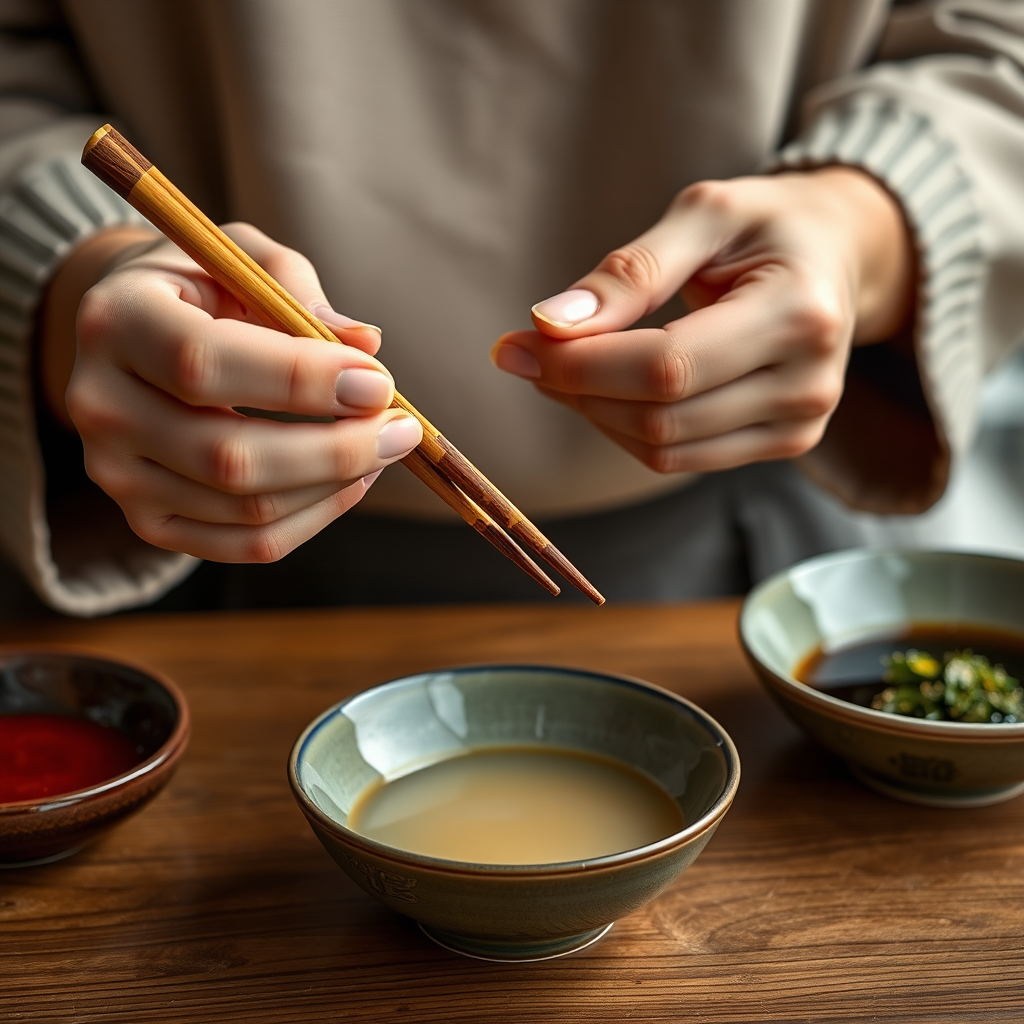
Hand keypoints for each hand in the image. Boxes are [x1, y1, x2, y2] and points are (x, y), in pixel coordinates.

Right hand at [52, 223, 421, 561]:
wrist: (134, 336)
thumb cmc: (204, 287)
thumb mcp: (244, 259)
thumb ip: (300, 294)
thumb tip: (367, 348)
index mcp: (117, 321)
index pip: (204, 364)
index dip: (302, 380)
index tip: (379, 383)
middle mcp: (100, 405)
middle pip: (230, 457)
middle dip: (337, 449)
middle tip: (403, 429)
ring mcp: (117, 474)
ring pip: (248, 507)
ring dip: (336, 483)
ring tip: (383, 447)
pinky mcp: (147, 520)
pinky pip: (246, 543)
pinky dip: (314, 517)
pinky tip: (349, 481)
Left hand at [492, 167, 913, 472]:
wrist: (838, 256)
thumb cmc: (767, 225)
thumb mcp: (704, 213)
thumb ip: (631, 271)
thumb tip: (550, 323)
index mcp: (800, 314)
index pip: (668, 368)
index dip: (581, 365)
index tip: (517, 344)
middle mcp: (809, 384)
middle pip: (660, 417)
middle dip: (576, 388)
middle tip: (528, 350)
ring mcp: (801, 425)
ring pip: (663, 449)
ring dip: (595, 413)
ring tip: (565, 366)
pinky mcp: (785, 445)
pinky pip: (680, 458)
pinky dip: (627, 429)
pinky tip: (608, 389)